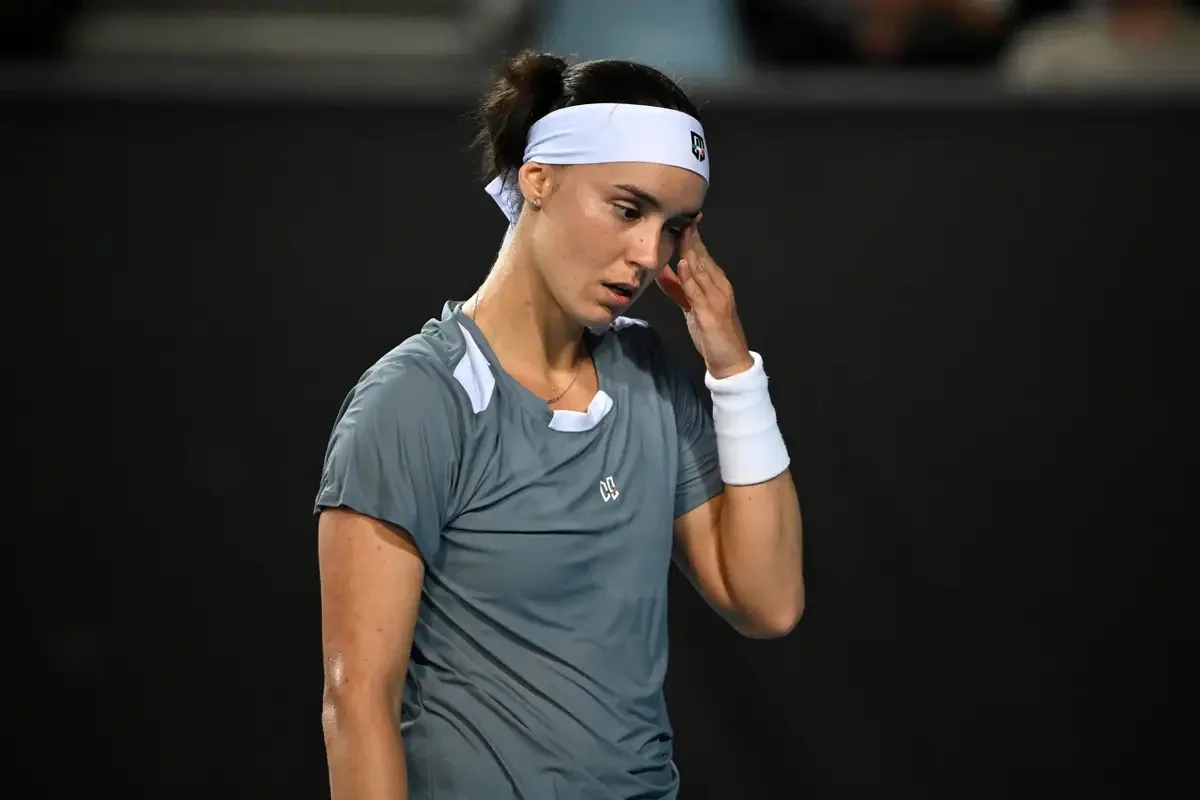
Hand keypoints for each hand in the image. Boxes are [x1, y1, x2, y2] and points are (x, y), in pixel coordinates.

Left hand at [655, 217, 753, 378]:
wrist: (730, 361)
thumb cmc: (712, 335)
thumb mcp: (692, 308)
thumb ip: (679, 289)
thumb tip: (663, 270)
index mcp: (716, 284)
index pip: (703, 256)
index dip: (693, 238)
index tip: (685, 219)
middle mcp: (719, 288)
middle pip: (703, 258)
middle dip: (692, 238)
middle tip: (682, 217)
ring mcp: (716, 300)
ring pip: (701, 270)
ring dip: (691, 251)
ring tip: (682, 231)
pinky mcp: (711, 315)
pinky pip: (698, 293)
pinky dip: (690, 278)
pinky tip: (683, 264)